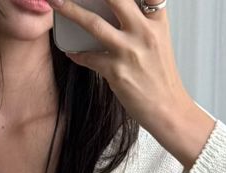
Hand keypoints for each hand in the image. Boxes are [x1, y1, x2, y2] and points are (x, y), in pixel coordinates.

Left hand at [48, 0, 216, 169]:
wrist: (168, 109)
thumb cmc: (161, 78)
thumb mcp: (159, 41)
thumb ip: (143, 22)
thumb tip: (118, 11)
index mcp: (156, 21)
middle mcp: (144, 32)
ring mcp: (129, 51)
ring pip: (94, 24)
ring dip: (71, 11)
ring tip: (57, 3)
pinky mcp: (117, 72)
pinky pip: (89, 58)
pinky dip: (77, 54)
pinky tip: (71, 51)